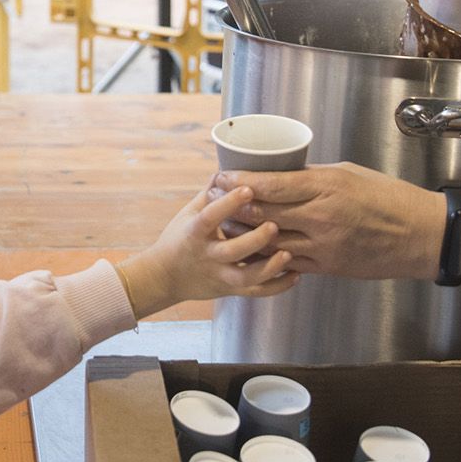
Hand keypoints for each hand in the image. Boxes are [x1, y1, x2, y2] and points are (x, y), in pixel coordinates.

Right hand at [118, 186, 298, 318]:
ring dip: (269, 267)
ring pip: (245, 277)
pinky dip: (277, 286)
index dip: (228, 204)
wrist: (165, 277)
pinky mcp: (230, 290)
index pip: (210, 217)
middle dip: (255, 240)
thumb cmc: (178, 239)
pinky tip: (295, 274)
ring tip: (288, 254)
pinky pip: (256, 292)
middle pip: (232, 251)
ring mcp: (219, 275)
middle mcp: (207, 255)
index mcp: (194, 233)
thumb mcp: (188, 214)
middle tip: (274, 225)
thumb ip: (210, 194)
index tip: (248, 188)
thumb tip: (229, 169)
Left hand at [210, 164, 440, 282]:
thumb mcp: (349, 174)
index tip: (220, 176)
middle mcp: (320, 218)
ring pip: (268, 241)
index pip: (270, 185)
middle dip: (232, 205)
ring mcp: (322, 246)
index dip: (239, 182)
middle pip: (262, 213)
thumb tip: (281, 175)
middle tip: (213, 197)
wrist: (421, 237)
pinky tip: (250, 247)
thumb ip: (313, 177)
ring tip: (223, 222)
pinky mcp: (326, 267)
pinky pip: (285, 262)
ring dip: (243, 233)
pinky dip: (264, 254)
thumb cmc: (390, 199)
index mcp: (326, 188)